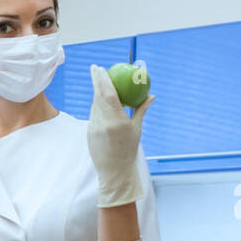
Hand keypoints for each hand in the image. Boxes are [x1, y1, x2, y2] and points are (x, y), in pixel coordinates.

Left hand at [87, 64, 153, 207]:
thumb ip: (141, 110)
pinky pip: (93, 115)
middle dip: (96, 80)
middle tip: (96, 68)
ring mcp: (94, 128)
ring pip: (94, 105)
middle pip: (97, 96)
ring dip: (97, 93)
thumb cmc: (129, 149)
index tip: (100, 68)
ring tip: (100, 83)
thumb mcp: (137, 129)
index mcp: (117, 121)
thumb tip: (151, 95)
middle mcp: (103, 123)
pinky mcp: (89, 133)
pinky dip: (97, 106)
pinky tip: (100, 102)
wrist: (115, 171)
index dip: (102, 80)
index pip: (107, 95)